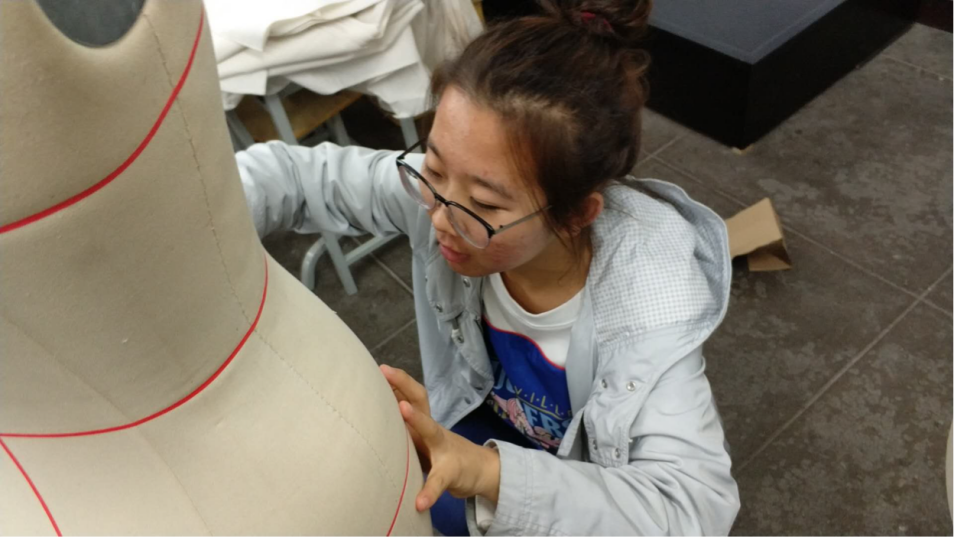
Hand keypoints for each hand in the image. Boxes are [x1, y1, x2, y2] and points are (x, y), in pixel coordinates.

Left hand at [380, 365, 500, 510]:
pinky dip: (429, 492)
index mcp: (424, 424)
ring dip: (418, 421)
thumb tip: (375, 415)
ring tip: (403, 409)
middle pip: (420, 400)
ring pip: (431, 431)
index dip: (398, 381)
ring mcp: (443, 450)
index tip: (380, 367)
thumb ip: (404, 429)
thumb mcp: (423, 442)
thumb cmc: (443, 454)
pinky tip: (420, 502)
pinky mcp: (450, 474)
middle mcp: (433, 430)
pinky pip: (438, 482)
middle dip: (403, 384)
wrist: (481, 470)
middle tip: (385, 371)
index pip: (411, 396)